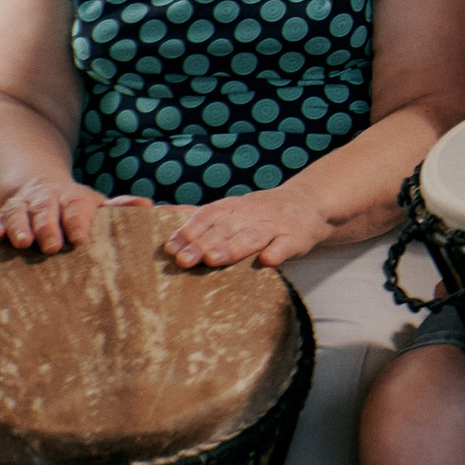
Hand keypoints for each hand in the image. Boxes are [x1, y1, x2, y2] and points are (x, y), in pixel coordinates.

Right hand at [0, 177, 147, 252]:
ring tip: (23, 243)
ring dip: (20, 227)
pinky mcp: (4, 215)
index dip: (78, 221)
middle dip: (49, 227)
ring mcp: (24, 206)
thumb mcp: (97, 204)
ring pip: (20, 213)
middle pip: (47, 209)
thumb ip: (120, 207)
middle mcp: (48, 199)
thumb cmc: (76, 205)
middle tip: (53, 246)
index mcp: (73, 198)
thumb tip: (149, 205)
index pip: (77, 207)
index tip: (80, 238)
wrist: (41, 186)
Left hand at [165, 186, 330, 269]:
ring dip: (233, 248)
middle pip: (224, 230)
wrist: (307, 204)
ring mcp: (274, 226)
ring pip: (251, 237)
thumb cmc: (257, 214)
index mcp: (232, 208)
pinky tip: (269, 260)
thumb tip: (157, 213)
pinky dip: (278, 251)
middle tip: (184, 260)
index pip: (207, 218)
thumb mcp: (229, 210)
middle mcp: (251, 215)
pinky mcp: (295, 238)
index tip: (171, 248)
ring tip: (215, 259)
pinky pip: (286, 245)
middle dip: (203, 244)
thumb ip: (197, 217)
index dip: (189, 232)